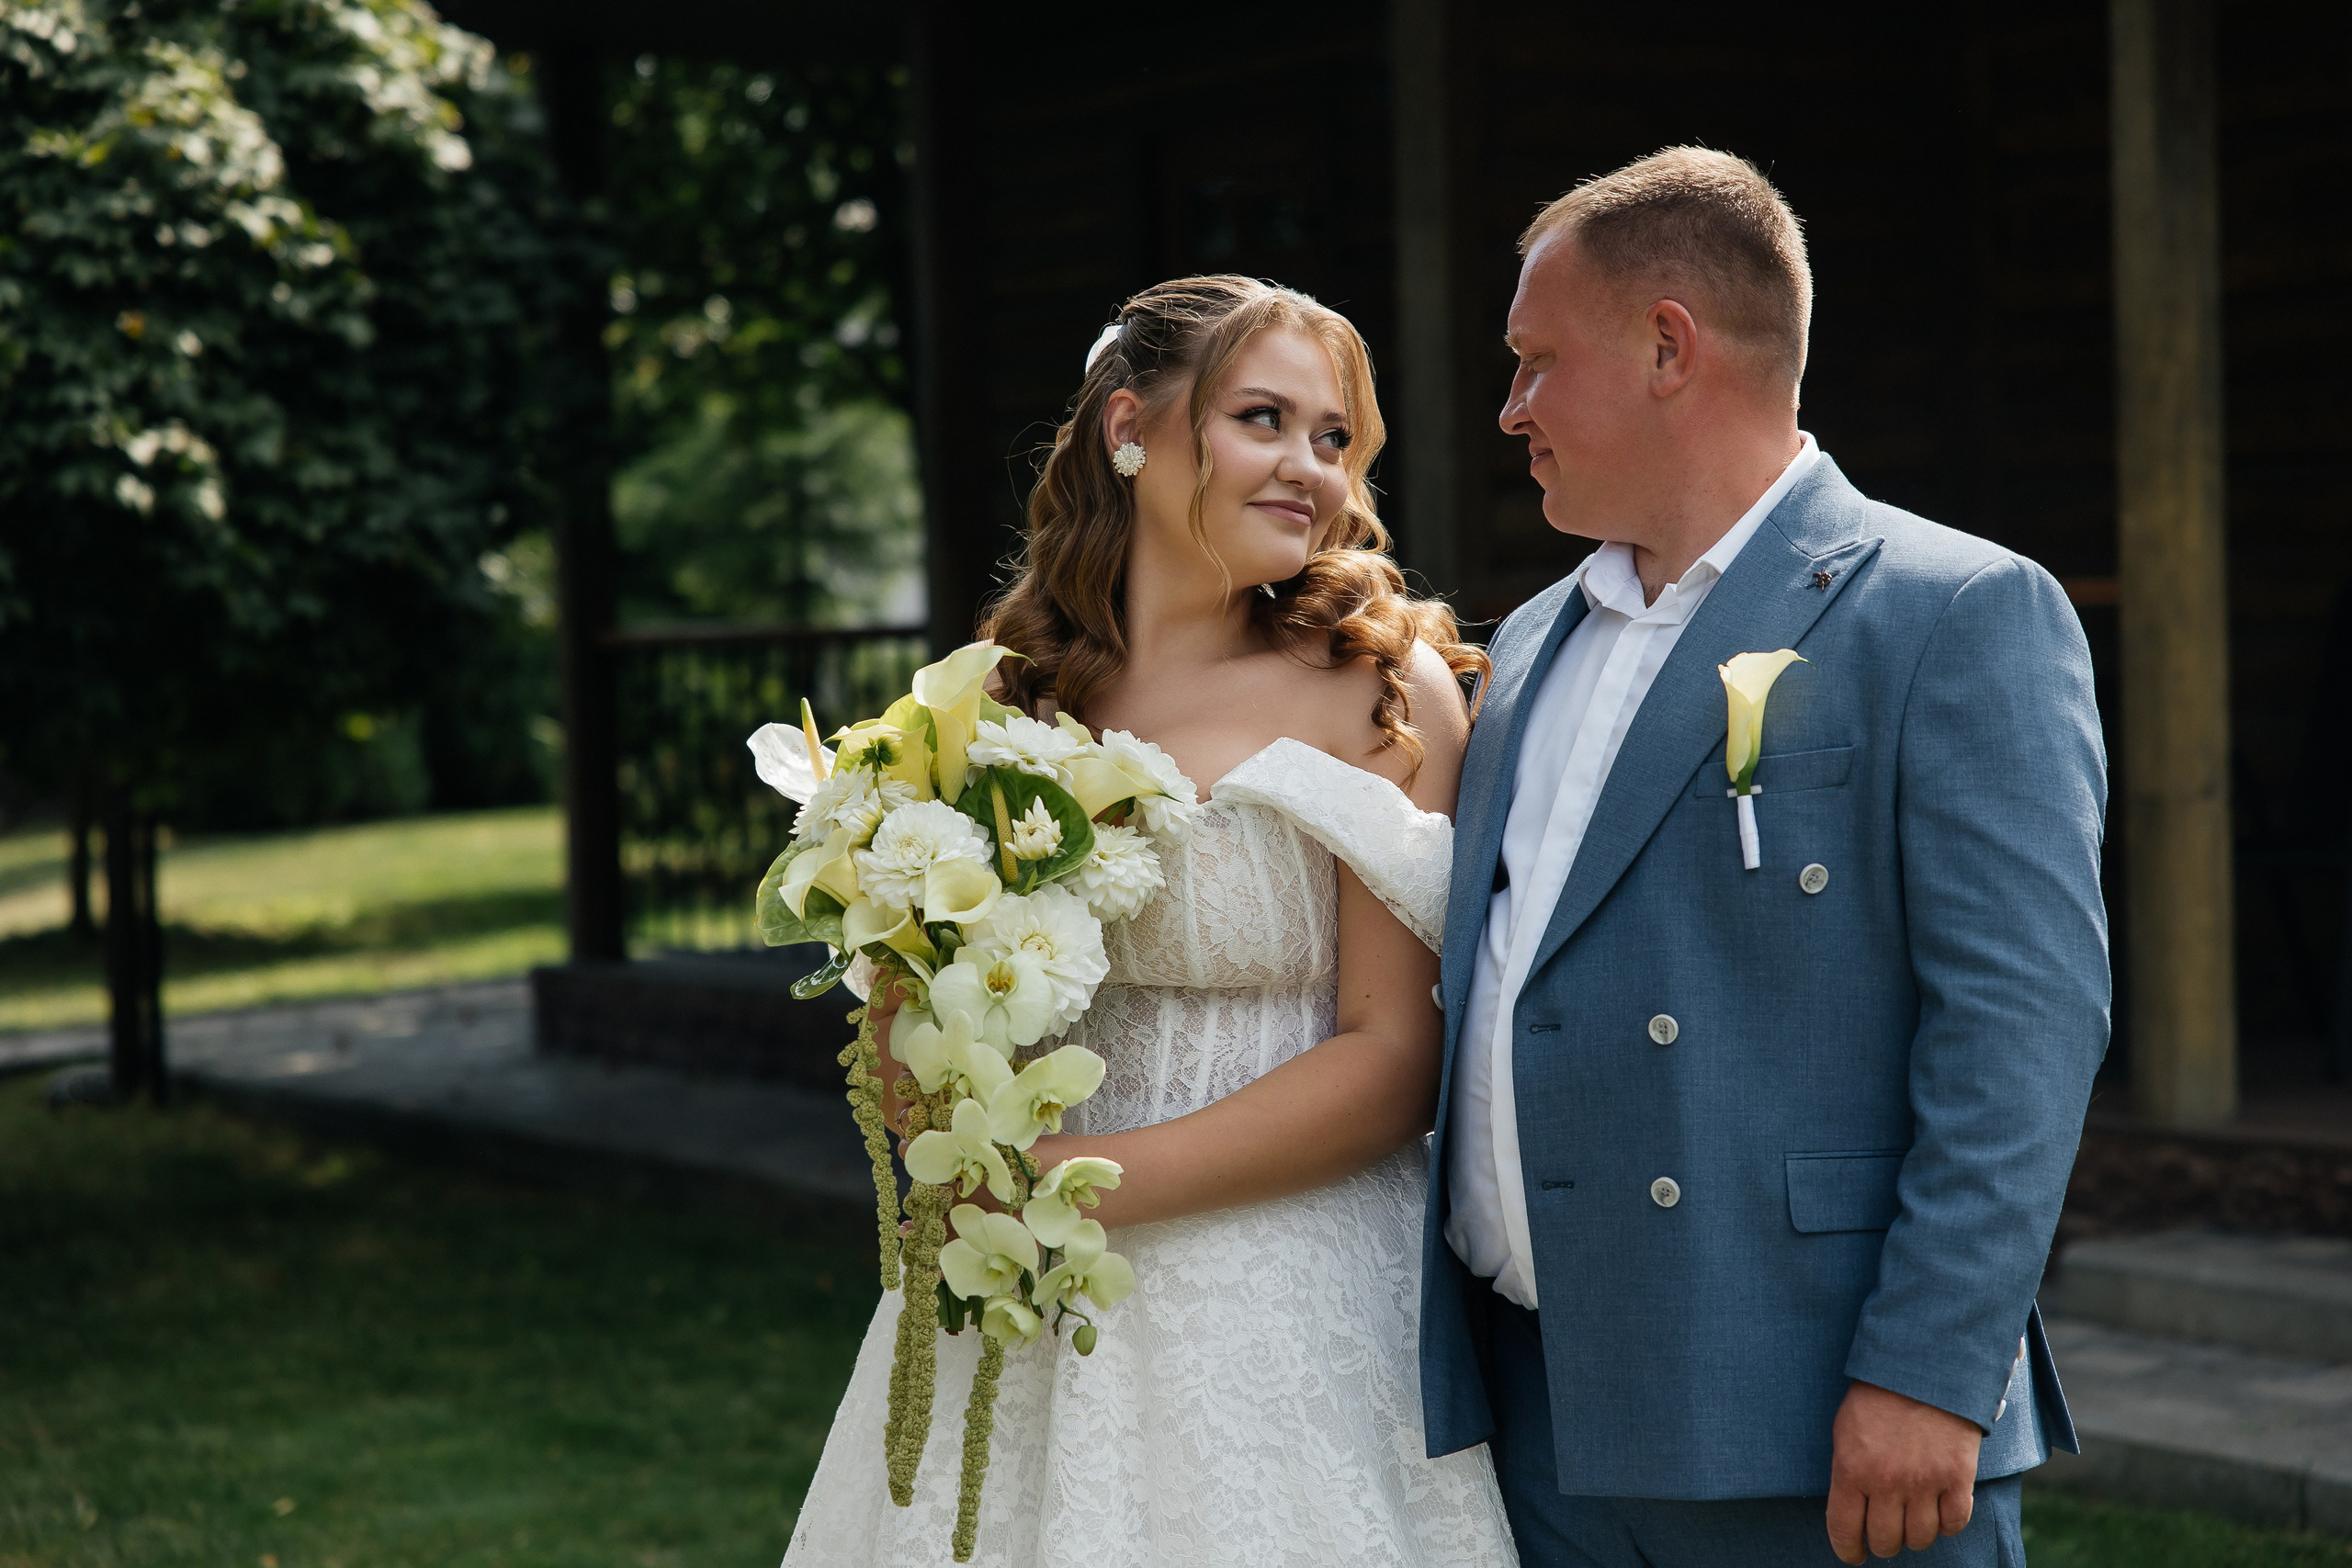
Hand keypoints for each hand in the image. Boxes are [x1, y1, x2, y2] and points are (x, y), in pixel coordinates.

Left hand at [1826, 1380, 1980, 1562]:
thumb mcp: (1845, 1430)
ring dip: (1916, 1533)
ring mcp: (1925, 1483)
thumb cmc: (1878, 1396)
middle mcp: (1887, 1483)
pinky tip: (1941, 1509)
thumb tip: (1851, 1509)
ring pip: (1921, 1538)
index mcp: (1852, 1470)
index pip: (1845, 1531)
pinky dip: (1948, 1523)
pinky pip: (1955, 1523)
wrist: (1924, 1365)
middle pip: (1887, 1541)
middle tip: (1887, 1530)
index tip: (1854, 1554)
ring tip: (1914, 1517)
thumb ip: (1848, 1472)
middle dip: (1884, 1541)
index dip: (1849, 1550)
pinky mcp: (1958, 1478)